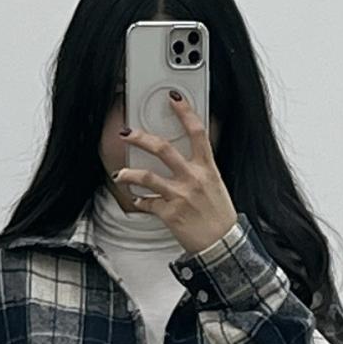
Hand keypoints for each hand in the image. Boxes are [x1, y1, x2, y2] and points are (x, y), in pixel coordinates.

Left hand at [112, 91, 238, 253]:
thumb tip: (185, 158)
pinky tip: (136, 199)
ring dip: (128, 174)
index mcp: (207, 168)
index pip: (197, 132)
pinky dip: (139, 201)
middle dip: (141, 138)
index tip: (174, 98)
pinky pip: (147, 203)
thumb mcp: (216, 185)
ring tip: (120, 174)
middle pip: (163, 149)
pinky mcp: (169, 213)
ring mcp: (180, 196)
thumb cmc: (220, 216)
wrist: (222, 245)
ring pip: (147, 176)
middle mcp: (193, 179)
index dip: (185, 112)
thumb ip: (200, 169)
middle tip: (128, 133)